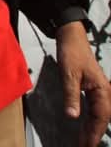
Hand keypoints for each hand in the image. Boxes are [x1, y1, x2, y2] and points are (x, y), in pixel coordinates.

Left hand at [56, 21, 110, 145]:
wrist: (71, 36)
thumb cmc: (71, 52)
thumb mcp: (68, 74)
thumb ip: (71, 95)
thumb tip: (72, 117)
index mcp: (102, 90)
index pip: (100, 118)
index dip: (94, 134)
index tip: (87, 146)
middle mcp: (104, 92)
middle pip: (101, 119)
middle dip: (93, 135)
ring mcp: (99, 90)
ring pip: (98, 115)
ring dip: (91, 129)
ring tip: (83, 142)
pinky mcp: (91, 88)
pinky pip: (93, 108)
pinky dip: (88, 119)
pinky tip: (82, 126)